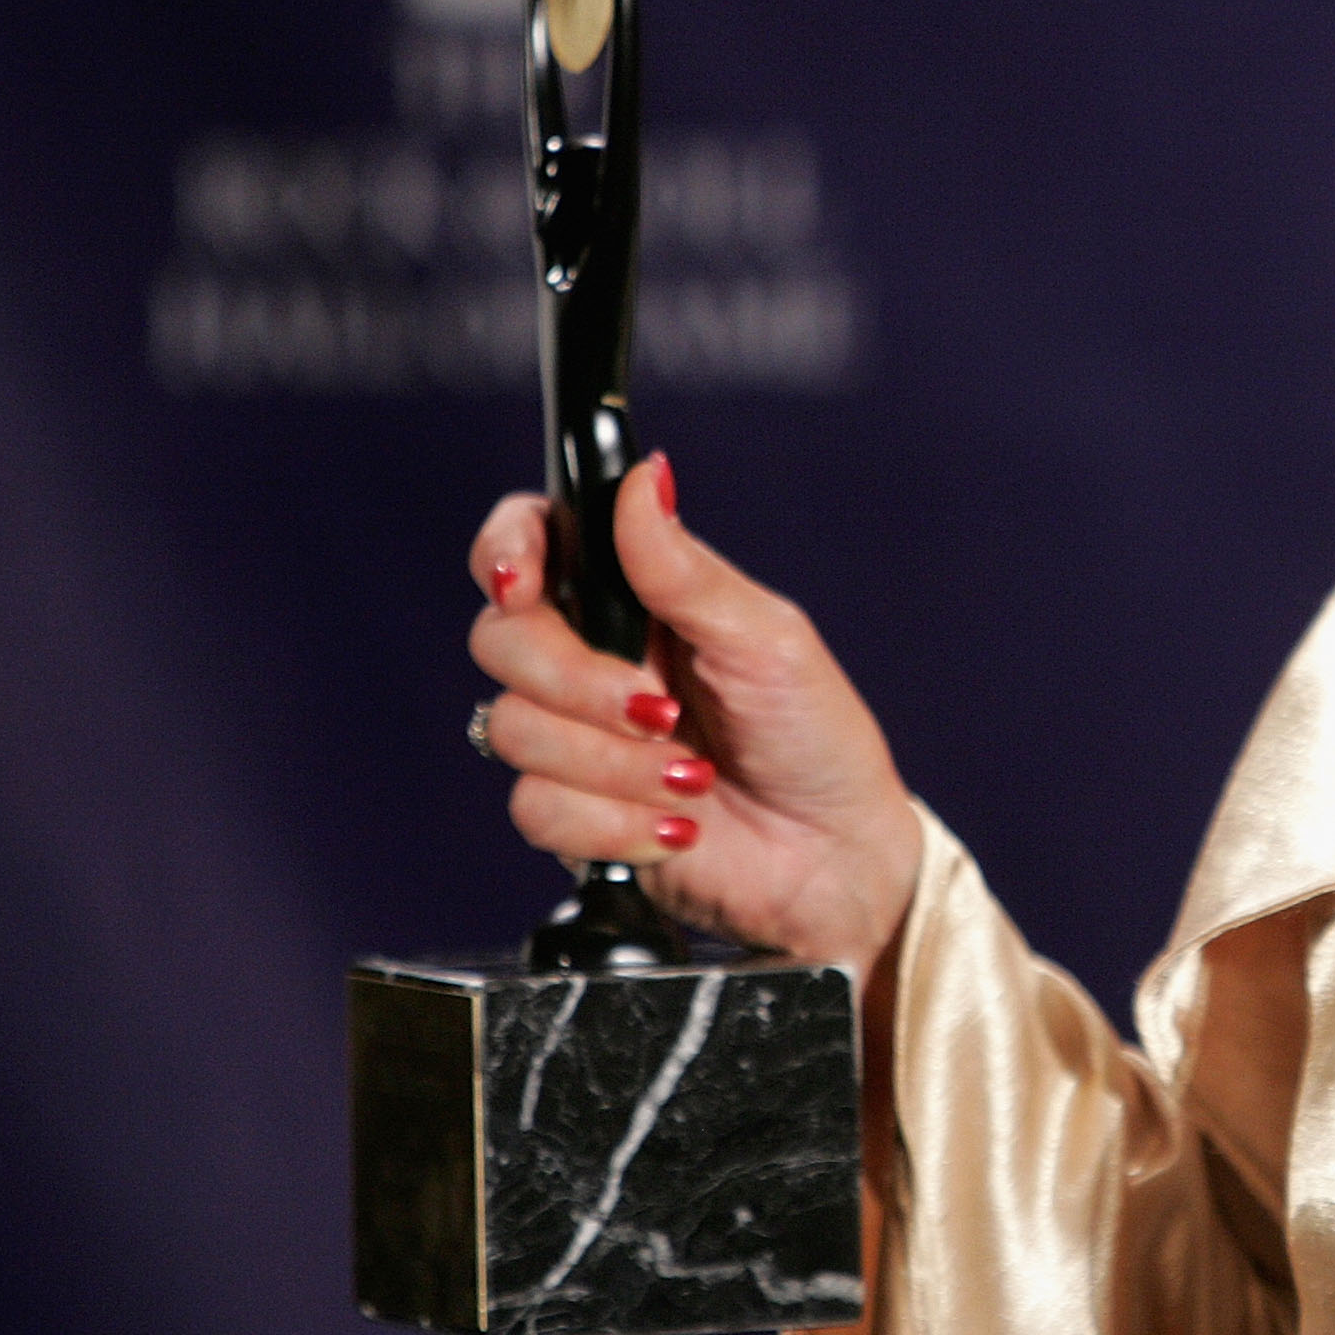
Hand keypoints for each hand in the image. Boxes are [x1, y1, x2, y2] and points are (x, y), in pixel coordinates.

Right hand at [467, 453, 921, 968]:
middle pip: (501, 640)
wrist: (833, 858)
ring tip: (693, 776)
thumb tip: (644, 477)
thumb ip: (685, 569)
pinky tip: (675, 825)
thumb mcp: (766, 640)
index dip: (507, 552)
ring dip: (614, 763)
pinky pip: (536, 807)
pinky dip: (613, 821)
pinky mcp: (573, 815)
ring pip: (512, 729)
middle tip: (660, 710)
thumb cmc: (815, 737)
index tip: (521, 582)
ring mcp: (576, 738)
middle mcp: (592, 661)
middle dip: (577, 681)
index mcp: (635, 600)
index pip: (534, 543)